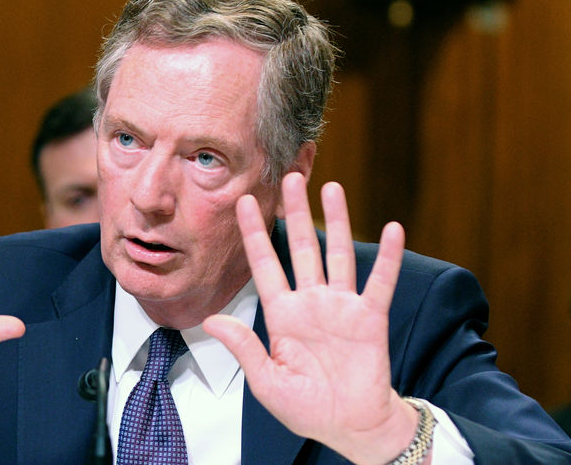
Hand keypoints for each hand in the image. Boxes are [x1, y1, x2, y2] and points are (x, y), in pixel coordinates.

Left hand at [204, 173, 418, 464]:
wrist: (350, 426)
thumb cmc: (306, 408)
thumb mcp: (267, 381)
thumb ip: (244, 347)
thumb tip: (210, 321)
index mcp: (283, 314)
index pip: (265, 265)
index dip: (253, 234)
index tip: (243, 202)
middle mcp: (311, 302)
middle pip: (301, 248)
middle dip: (295, 213)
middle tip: (290, 178)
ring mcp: (342, 307)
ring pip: (338, 254)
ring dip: (337, 221)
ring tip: (332, 188)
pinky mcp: (370, 318)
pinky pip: (379, 282)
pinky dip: (388, 257)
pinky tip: (393, 229)